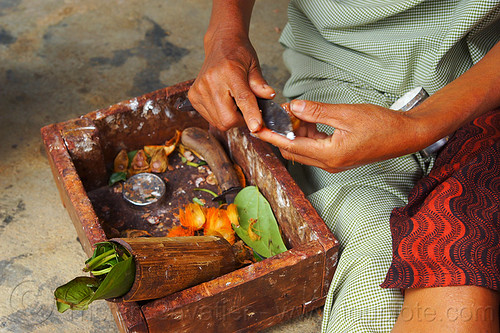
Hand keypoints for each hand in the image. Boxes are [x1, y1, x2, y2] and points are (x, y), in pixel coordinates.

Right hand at [188, 33, 274, 131]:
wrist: (220, 44)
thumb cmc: (238, 55)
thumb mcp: (254, 66)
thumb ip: (260, 84)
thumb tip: (270, 96)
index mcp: (229, 71)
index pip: (242, 99)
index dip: (251, 115)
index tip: (256, 127)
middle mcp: (210, 81)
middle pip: (227, 118)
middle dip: (241, 120)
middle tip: (247, 109)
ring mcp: (199, 90)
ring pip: (218, 122)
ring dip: (230, 118)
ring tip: (233, 101)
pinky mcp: (193, 97)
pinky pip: (210, 118)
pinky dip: (220, 116)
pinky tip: (223, 102)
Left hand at [256, 100, 425, 172]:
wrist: (406, 135)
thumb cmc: (381, 125)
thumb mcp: (346, 113)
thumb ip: (317, 112)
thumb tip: (294, 107)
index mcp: (329, 155)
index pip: (291, 146)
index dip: (272, 136)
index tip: (258, 128)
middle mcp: (329, 164)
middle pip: (293, 151)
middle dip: (283, 133)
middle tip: (281, 113)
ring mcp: (334, 163)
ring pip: (304, 150)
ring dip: (297, 133)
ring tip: (299, 112)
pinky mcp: (339, 159)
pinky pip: (315, 149)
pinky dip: (308, 136)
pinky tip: (311, 120)